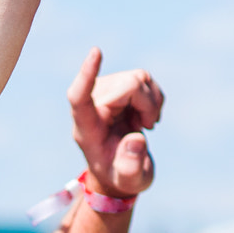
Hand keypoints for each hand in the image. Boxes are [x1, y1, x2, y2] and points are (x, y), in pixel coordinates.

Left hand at [67, 47, 160, 198]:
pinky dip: (154, 98)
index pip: (79, 97)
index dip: (88, 75)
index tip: (96, 52)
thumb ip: (131, 166)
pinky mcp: (118, 86)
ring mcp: (105, 92)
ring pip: (138, 78)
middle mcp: (93, 105)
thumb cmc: (122, 176)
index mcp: (86, 128)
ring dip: (151, 102)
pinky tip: (146, 116)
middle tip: (146, 126)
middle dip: (147, 104)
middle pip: (126, 85)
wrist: (121, 168)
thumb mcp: (130, 180)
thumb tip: (135, 140)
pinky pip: (144, 78)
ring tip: (143, 124)